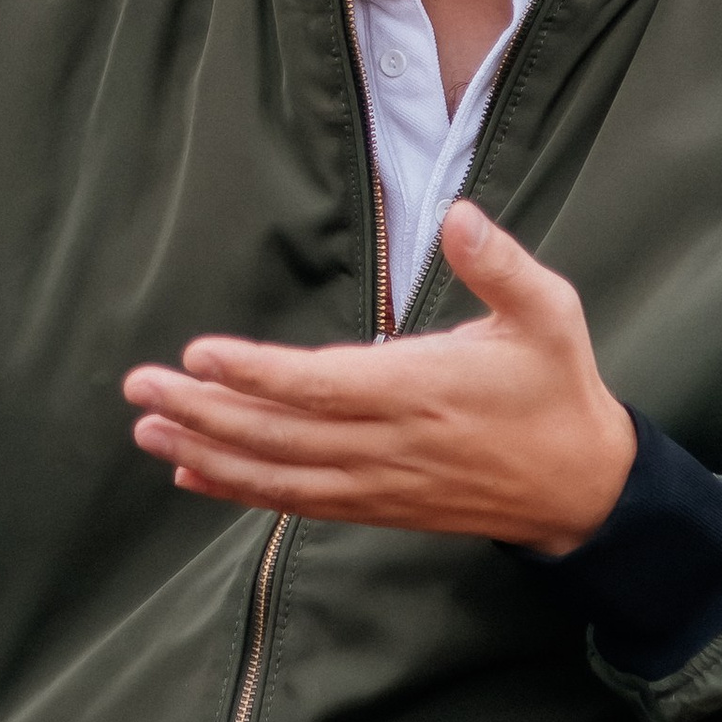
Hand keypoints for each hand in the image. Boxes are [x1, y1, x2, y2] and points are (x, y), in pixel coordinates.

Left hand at [121, 200, 635, 553]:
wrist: (582, 489)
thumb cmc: (556, 388)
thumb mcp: (549, 314)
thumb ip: (500, 265)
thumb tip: (460, 215)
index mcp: (423, 391)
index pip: (324, 387)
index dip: (258, 374)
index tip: (200, 354)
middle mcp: (391, 444)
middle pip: (282, 436)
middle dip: (205, 412)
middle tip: (139, 387)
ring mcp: (380, 482)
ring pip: (279, 477)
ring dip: (208, 453)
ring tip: (147, 430)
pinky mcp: (378, 506)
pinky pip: (298, 504)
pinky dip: (241, 490)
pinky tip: (192, 474)